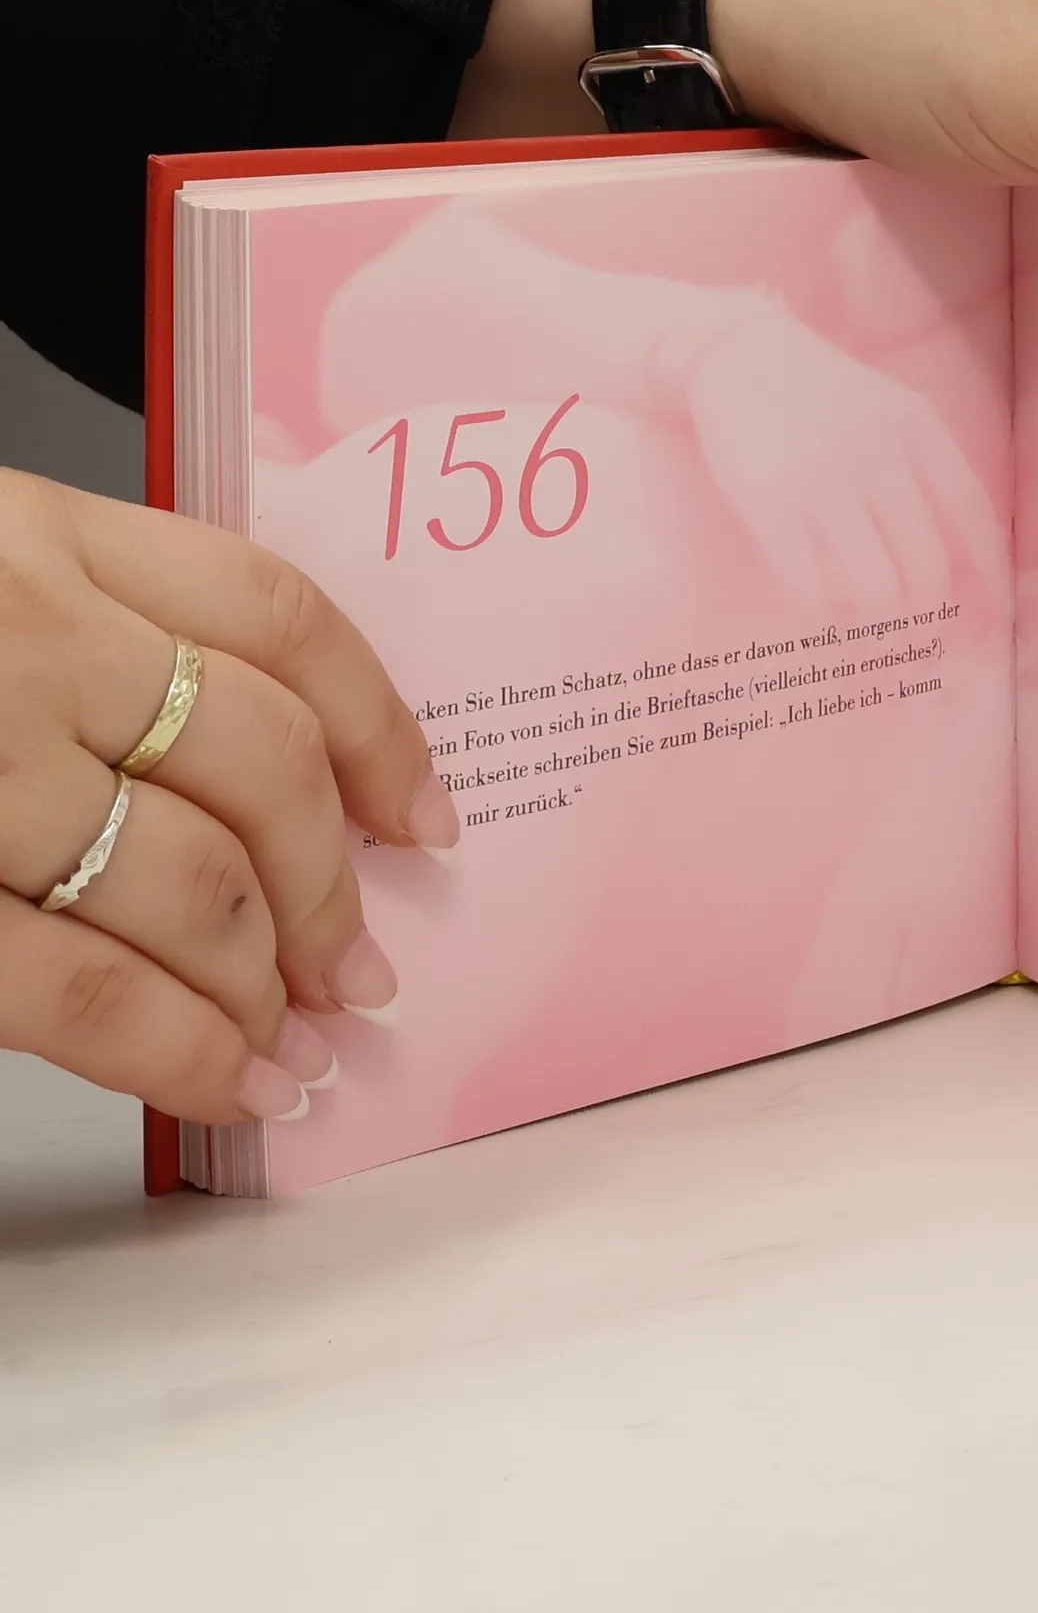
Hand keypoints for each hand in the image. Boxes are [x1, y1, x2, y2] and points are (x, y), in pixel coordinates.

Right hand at [0, 472, 453, 1122]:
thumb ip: (82, 624)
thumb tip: (245, 772)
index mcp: (30, 529)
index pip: (275, 615)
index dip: (378, 724)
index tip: (421, 809)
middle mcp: (13, 630)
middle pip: (261, 760)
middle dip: (333, 880)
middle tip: (366, 956)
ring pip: (190, 881)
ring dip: (274, 976)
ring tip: (311, 1029)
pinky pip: (74, 989)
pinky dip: (180, 1051)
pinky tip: (239, 1084)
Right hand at [684, 323, 1004, 616]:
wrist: (738, 354)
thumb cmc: (825, 397)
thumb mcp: (893, 412)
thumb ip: (930, 472)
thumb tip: (967, 566)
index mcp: (919, 429)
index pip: (972, 517)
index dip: (988, 575)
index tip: (991, 613)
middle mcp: (877, 455)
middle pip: (927, 567)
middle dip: (924, 604)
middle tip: (908, 609)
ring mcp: (821, 481)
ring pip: (875, 590)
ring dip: (873, 611)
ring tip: (859, 601)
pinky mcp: (768, 504)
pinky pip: (811, 590)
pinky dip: (822, 608)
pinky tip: (817, 596)